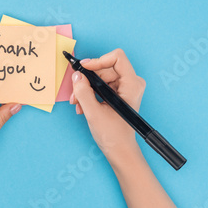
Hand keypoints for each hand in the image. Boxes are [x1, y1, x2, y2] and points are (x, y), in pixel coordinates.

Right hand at [69, 48, 145, 163]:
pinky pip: (101, 84)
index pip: (117, 57)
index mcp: (132, 85)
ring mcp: (126, 88)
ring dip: (86, 88)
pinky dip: (90, 93)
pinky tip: (83, 105)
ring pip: (101, 76)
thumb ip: (83, 92)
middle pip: (105, 68)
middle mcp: (131, 83)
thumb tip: (76, 76)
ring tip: (78, 103)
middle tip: (75, 92)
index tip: (83, 69)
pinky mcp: (119, 93)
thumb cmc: (114, 135)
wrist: (120, 150)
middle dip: (88, 79)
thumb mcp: (93, 112)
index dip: (98, 61)